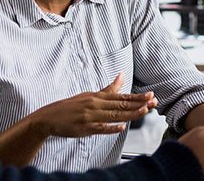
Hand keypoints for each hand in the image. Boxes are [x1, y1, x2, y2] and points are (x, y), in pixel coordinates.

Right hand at [30, 72, 155, 137]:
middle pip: (121, 105)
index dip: (137, 97)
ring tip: (143, 111)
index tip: (150, 95)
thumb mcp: (90, 95)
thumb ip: (108, 88)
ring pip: (114, 115)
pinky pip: (100, 128)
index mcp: (98, 97)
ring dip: (130, 113)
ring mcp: (90, 116)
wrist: (50, 117)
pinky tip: (121, 128)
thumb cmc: (72, 106)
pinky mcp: (84, 128)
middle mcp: (95, 104)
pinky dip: (110, 128)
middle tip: (153, 101)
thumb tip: (121, 75)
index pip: (121, 97)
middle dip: (139, 104)